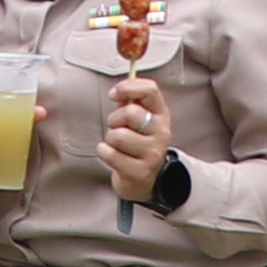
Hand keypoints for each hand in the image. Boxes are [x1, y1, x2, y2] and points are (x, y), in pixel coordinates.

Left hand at [102, 68, 172, 200]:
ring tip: (118, 145)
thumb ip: (129, 102)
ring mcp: (153, 153)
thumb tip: (118, 92)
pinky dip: (105, 152)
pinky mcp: (141, 171)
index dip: (128, 87)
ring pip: (118, 135)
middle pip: (130, 112)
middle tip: (118, 128)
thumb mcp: (138, 120)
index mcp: (161, 114)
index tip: (114, 94)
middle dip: (114, 120)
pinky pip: (110, 154)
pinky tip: (113, 155)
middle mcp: (162, 132)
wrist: (145, 179)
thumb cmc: (137, 143)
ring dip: (110, 139)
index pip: (150, 90)